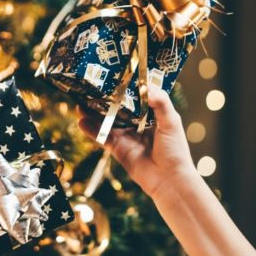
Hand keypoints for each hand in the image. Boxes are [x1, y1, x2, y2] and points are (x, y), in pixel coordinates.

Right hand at [78, 87, 197, 199]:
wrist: (169, 180)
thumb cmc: (175, 150)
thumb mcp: (172, 122)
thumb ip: (160, 102)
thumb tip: (145, 87)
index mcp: (151, 114)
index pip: (135, 96)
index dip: (124, 87)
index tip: (113, 75)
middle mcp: (137, 123)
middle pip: (116, 107)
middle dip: (104, 98)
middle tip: (90, 87)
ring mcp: (126, 135)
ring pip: (106, 121)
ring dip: (92, 113)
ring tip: (79, 102)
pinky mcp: (118, 148)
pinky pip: (102, 137)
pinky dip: (91, 130)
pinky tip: (81, 121)